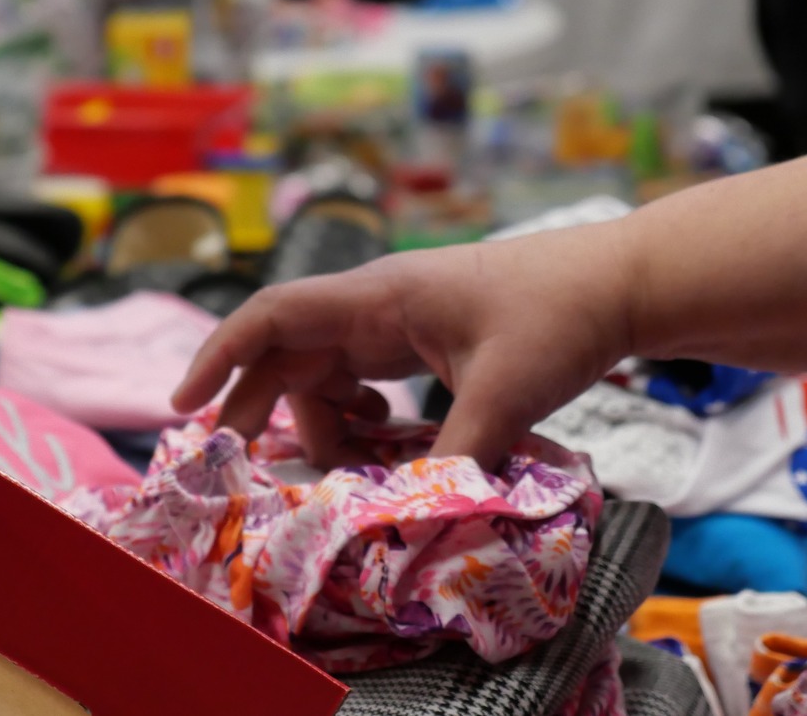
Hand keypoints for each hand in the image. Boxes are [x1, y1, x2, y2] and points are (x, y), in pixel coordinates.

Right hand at [171, 222, 644, 469]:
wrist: (619, 284)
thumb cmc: (560, 315)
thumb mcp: (506, 392)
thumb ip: (454, 457)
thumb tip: (412, 522)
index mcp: (378, 297)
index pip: (273, 317)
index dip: (220, 357)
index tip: (187, 407)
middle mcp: (374, 305)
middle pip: (287, 355)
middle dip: (261, 409)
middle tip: (246, 469)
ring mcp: (396, 322)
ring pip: (324, 374)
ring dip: (322, 424)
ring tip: (346, 472)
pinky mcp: (420, 341)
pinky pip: (361, 380)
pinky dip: (359, 418)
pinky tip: (389, 442)